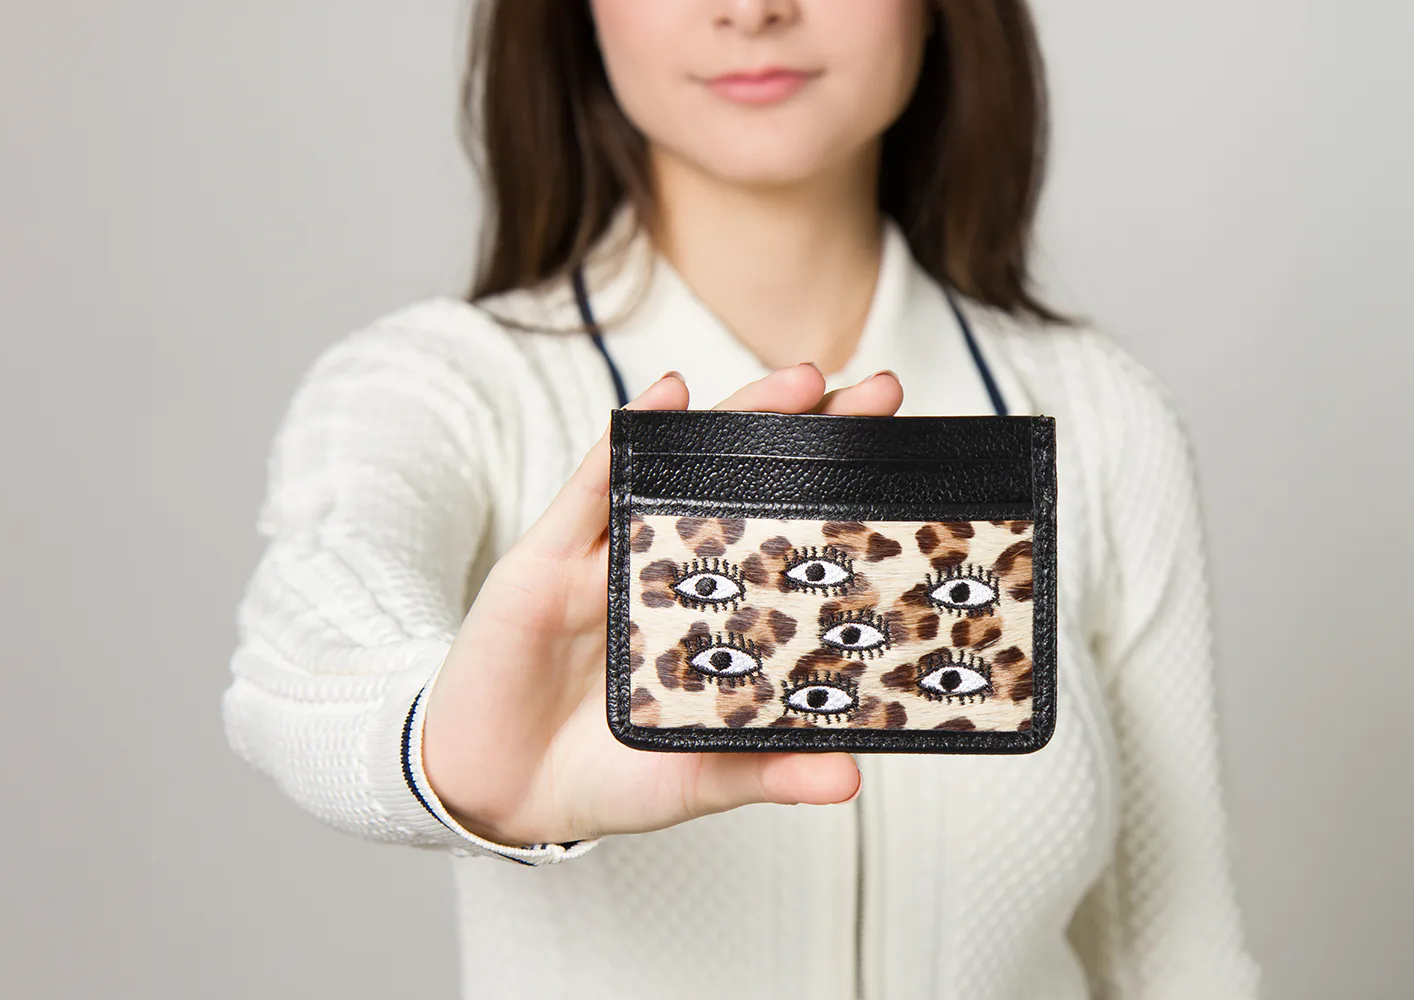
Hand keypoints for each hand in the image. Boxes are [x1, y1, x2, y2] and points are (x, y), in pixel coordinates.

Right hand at [419, 363, 907, 846]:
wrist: (498, 795)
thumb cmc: (601, 778)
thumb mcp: (698, 777)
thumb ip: (768, 769)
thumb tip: (852, 780)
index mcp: (717, 618)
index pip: (791, 541)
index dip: (845, 499)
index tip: (915, 465)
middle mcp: (670, 574)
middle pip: (750, 485)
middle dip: (813, 434)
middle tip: (880, 390)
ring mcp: (609, 558)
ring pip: (681, 468)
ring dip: (738, 417)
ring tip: (801, 380)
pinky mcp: (547, 558)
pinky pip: (591, 485)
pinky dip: (628, 435)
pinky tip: (670, 394)